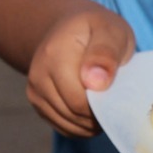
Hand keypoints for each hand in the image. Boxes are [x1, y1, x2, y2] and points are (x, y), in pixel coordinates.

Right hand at [25, 3, 135, 137]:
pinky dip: (79, 125)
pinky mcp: (36, 101)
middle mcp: (38, 74)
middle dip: (97, 115)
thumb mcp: (110, 31)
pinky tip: (91, 110)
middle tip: (114, 98)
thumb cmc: (95, 29)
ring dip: (90, 123)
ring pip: (67, 124)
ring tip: (104, 103)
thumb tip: (95, 83)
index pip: (79, 101)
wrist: (68, 27)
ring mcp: (34, 89)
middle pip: (73, 114)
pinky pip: (61, 126)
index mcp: (55, 54)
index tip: (117, 92)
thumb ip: (106, 53)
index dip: (103, 105)